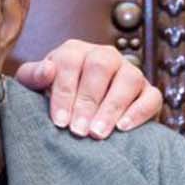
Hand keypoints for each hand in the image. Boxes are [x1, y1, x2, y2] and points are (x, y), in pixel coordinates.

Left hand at [16, 39, 161, 138]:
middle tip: (78, 131)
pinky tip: (123, 128)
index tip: (60, 121)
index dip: (65, 92)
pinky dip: (139, 111)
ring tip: (98, 133)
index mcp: (75, 51)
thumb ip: (33, 76)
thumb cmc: (54, 96)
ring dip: (112, 107)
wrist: (79, 112)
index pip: (70, 62)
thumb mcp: (35, 86)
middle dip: (88, 101)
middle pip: (101, 67)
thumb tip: (47, 70)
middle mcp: (105, 56)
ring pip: (129, 79)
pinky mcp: (148, 91)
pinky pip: (152, 97)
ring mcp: (129, 71)